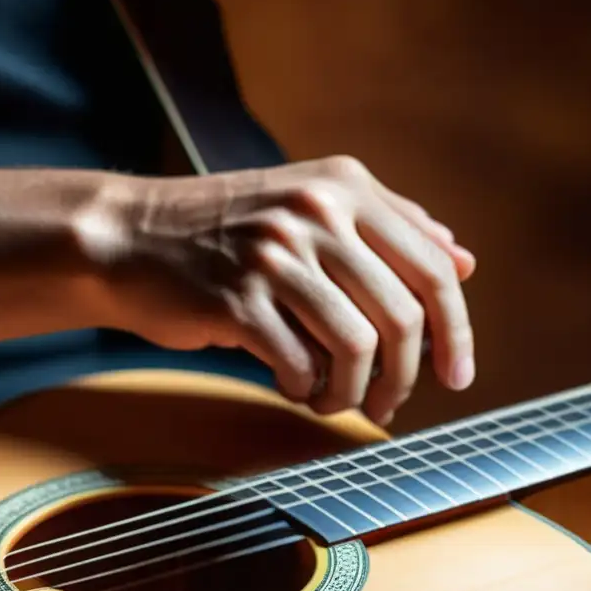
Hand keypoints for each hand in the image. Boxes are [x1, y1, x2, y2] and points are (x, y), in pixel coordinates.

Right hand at [85, 155, 475, 424]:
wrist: (129, 236)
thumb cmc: (224, 230)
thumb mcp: (309, 205)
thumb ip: (388, 226)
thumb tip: (461, 260)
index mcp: (345, 187)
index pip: (432, 269)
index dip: (456, 333)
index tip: (457, 375)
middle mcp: (316, 212)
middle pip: (402, 317)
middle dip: (404, 377)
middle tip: (387, 403)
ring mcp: (274, 254)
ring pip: (357, 347)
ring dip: (352, 392)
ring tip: (332, 399)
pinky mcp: (236, 298)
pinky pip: (298, 363)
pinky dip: (304, 388)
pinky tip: (292, 386)